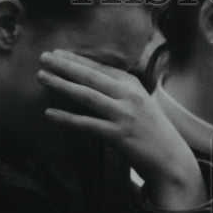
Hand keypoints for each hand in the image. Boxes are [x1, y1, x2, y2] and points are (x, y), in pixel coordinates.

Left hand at [38, 50, 205, 210]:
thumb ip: (120, 92)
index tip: (57, 52)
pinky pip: (87, 124)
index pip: (101, 68)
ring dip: (61, 85)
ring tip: (41, 77)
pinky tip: (49, 114)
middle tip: (43, 57)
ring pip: (87, 96)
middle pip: (91, 77)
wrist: (171, 159)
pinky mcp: (119, 135)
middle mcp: (129, 96)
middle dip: (65, 65)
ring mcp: (124, 115)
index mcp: (134, 85)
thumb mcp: (140, 104)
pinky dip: (67, 119)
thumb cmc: (152, 132)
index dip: (77, 59)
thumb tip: (92, 84)